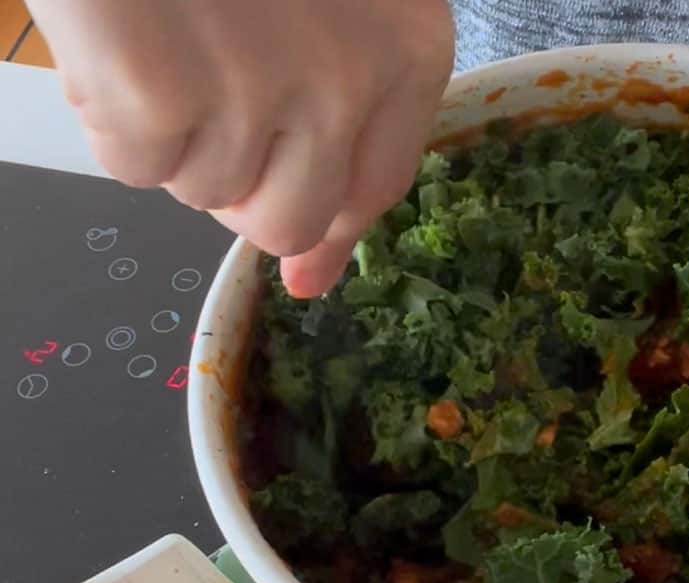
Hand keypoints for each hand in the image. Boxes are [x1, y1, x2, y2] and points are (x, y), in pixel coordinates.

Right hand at [28, 0, 454, 297]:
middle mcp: (349, 80)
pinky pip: (134, 166)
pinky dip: (110, 115)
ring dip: (171, 133)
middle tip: (201, 100)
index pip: (377, 187)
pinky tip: (118, 41)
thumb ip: (339, 125)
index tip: (306, 278)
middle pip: (289, 218)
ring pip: (205, 191)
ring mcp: (258, 90)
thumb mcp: (326, 4)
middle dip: (237, 179)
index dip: (333, 237)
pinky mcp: (165, 95)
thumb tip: (308, 277)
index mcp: (408, 49)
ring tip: (163, 36)